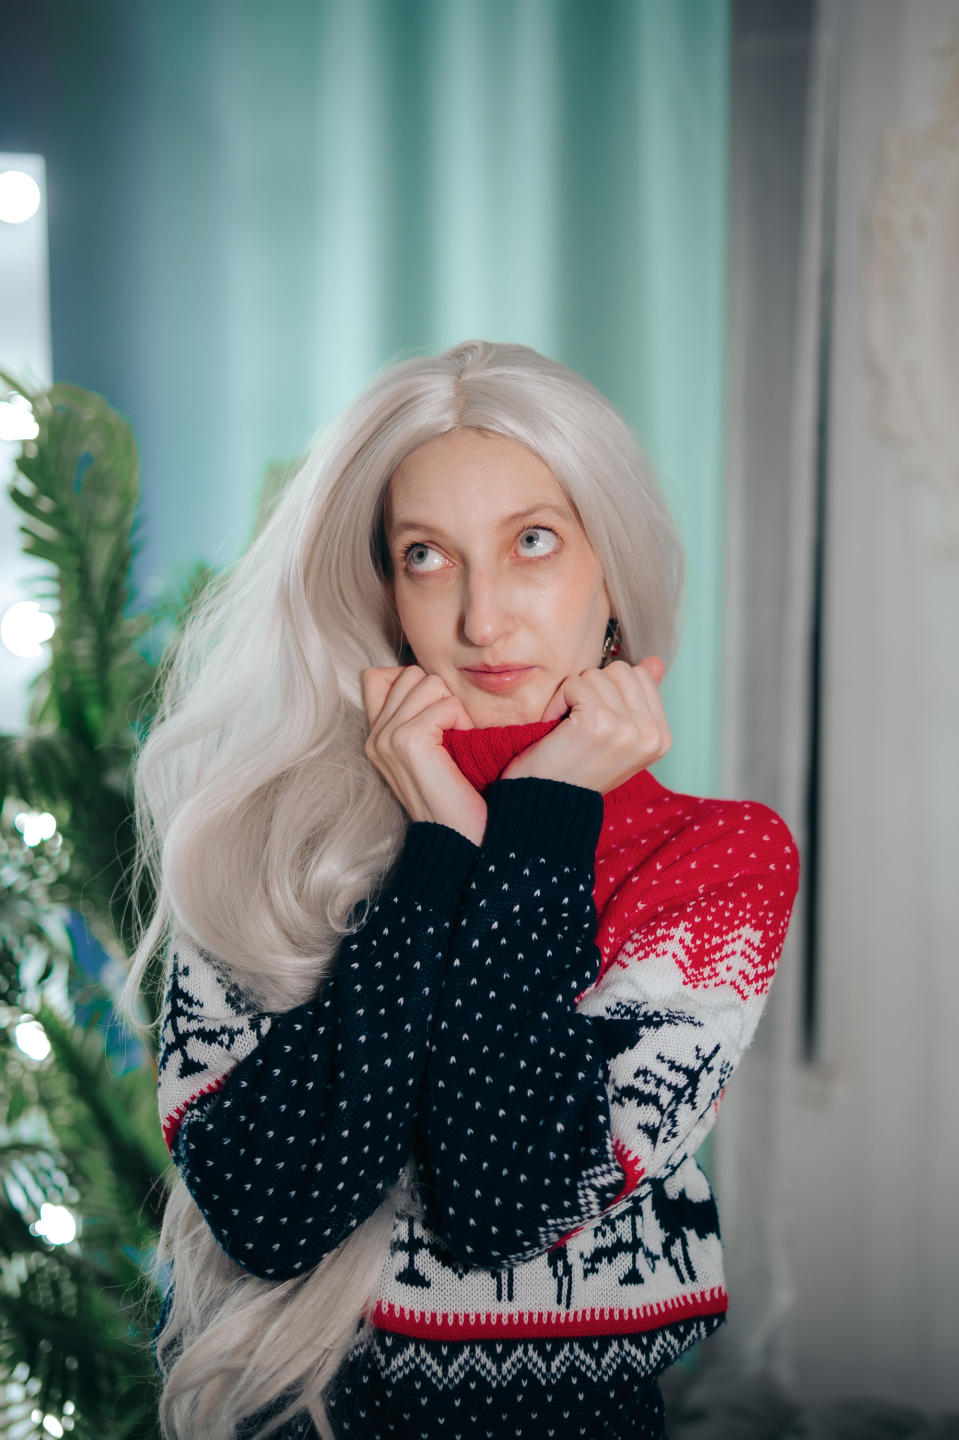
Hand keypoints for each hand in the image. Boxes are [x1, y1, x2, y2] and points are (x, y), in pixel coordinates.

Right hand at [362, 666, 486, 845]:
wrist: (461, 836)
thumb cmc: (455, 792)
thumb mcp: (429, 749)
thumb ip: (418, 714)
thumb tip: (429, 678)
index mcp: (376, 736)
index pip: (377, 676)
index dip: (412, 680)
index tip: (435, 711)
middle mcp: (375, 736)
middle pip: (410, 673)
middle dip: (440, 693)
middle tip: (451, 731)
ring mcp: (387, 738)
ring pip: (429, 683)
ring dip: (453, 707)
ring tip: (456, 739)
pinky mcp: (408, 742)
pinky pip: (445, 704)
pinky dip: (462, 720)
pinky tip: (461, 746)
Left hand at [500, 658, 670, 793]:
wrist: (547, 804)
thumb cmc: (576, 769)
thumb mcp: (617, 736)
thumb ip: (638, 699)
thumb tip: (655, 661)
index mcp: (661, 738)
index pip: (641, 677)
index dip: (609, 691)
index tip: (596, 723)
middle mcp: (651, 734)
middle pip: (621, 670)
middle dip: (593, 689)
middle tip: (579, 723)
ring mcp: (628, 729)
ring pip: (596, 675)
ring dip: (573, 696)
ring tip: (568, 728)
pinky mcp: (599, 722)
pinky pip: (575, 684)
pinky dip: (557, 701)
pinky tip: (555, 727)